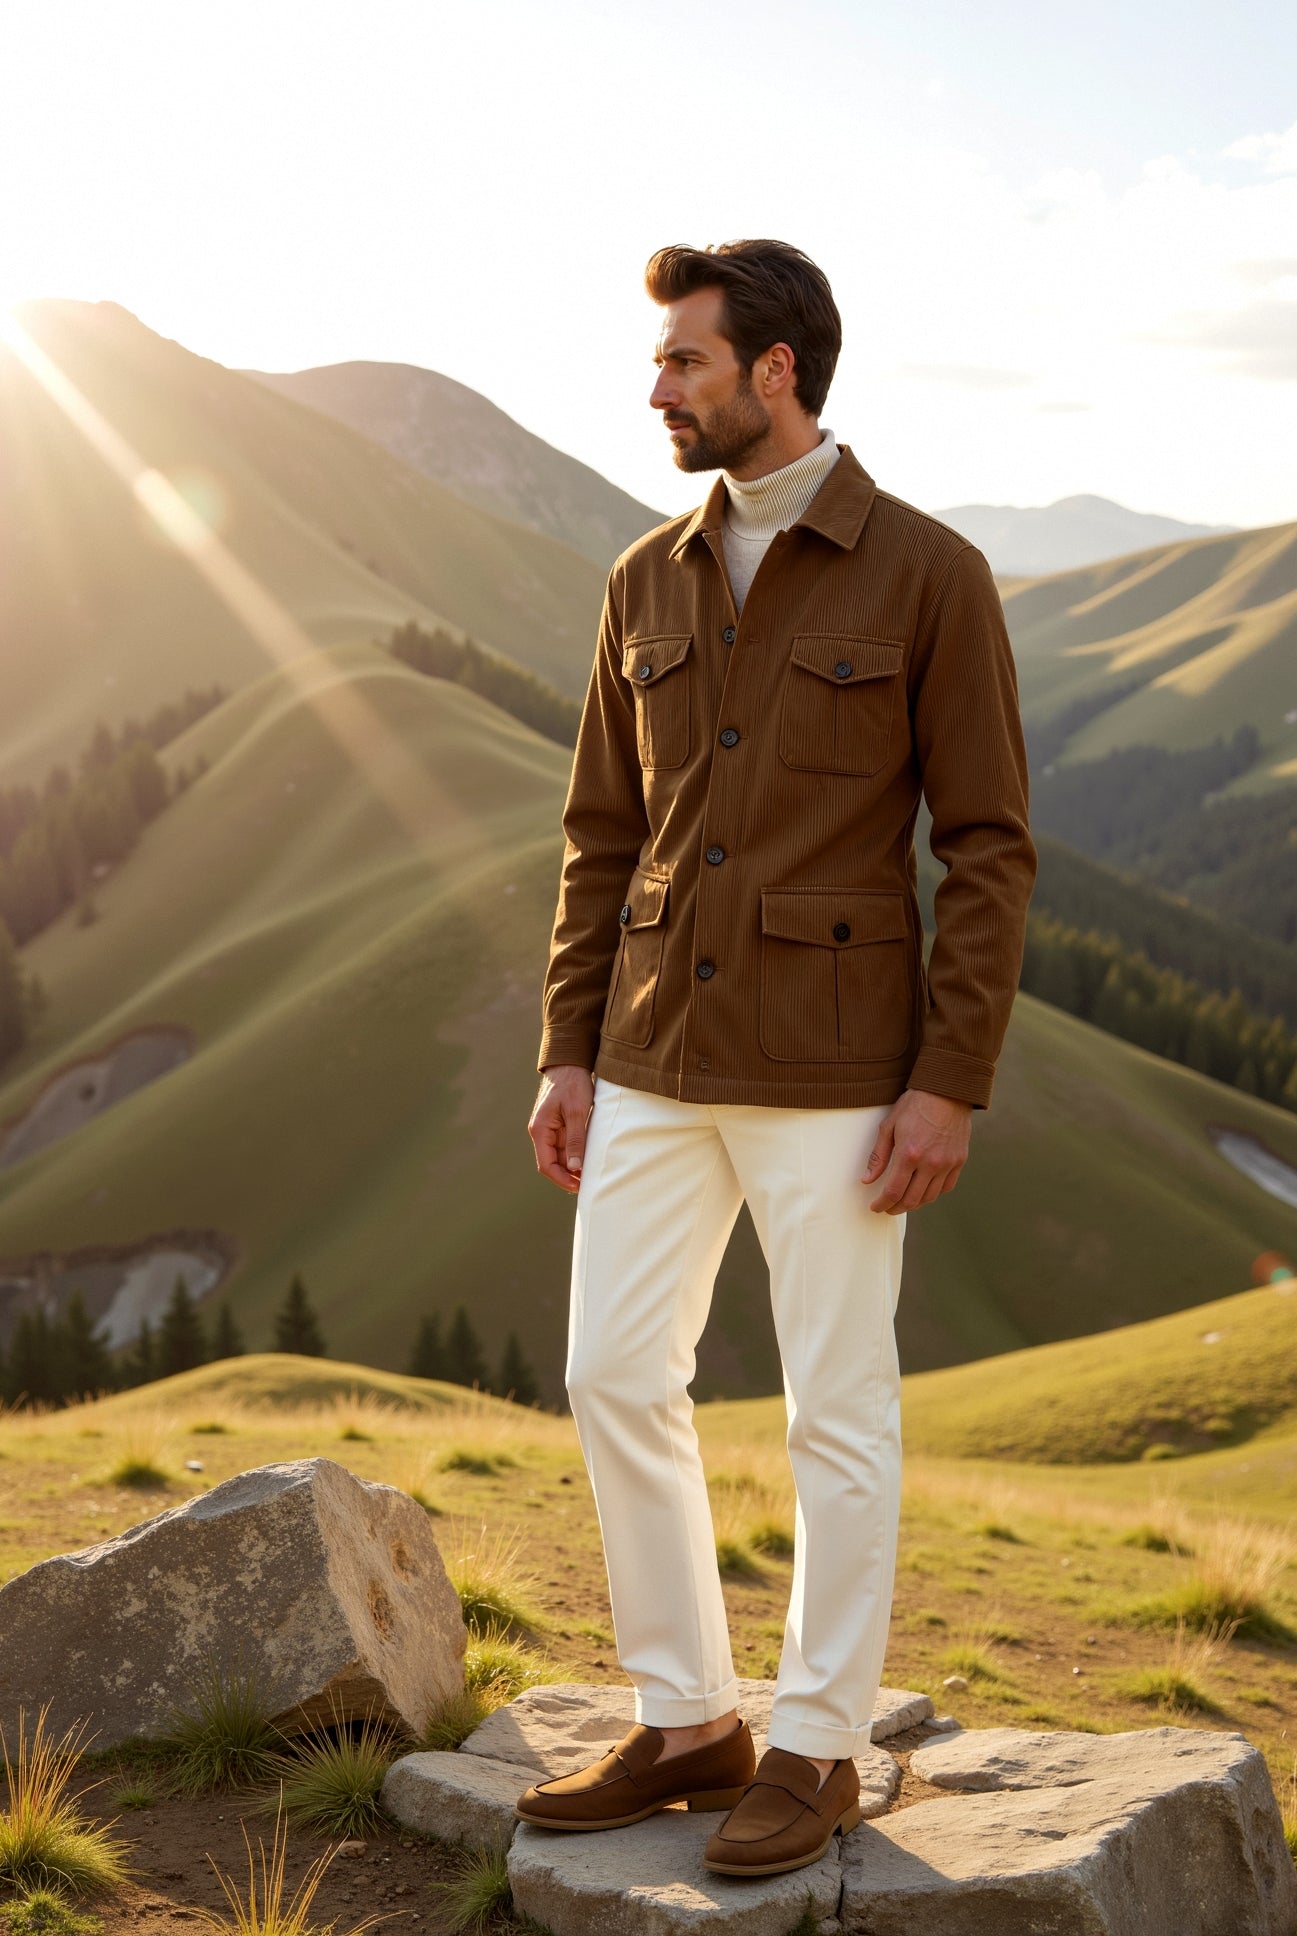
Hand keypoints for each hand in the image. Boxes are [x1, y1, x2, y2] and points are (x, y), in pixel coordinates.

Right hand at [529, 1066, 595, 1193]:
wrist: (570, 1063)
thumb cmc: (572, 1084)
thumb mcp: (576, 1112)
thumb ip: (575, 1140)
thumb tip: (574, 1167)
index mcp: (540, 1130)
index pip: (546, 1164)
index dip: (561, 1179)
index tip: (578, 1187)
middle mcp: (541, 1132)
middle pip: (553, 1163)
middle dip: (569, 1176)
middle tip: (588, 1184)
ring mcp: (549, 1129)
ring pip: (560, 1156)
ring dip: (573, 1167)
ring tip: (591, 1175)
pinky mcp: (558, 1125)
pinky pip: (565, 1146)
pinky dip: (575, 1155)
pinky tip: (588, 1160)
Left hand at [862, 1088, 972, 1212]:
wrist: (947, 1091)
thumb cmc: (914, 1105)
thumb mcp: (889, 1126)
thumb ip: (878, 1156)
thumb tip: (866, 1180)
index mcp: (909, 1154)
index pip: (893, 1191)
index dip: (882, 1204)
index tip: (875, 1207)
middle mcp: (930, 1163)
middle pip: (911, 1199)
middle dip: (895, 1207)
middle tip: (887, 1207)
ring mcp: (947, 1163)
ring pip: (929, 1197)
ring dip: (913, 1204)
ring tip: (903, 1201)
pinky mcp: (959, 1161)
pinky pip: (946, 1187)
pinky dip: (932, 1194)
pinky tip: (923, 1191)